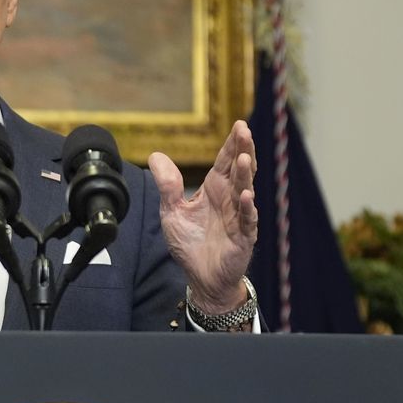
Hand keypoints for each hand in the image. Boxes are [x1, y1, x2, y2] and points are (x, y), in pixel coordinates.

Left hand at [148, 120, 257, 313]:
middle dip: (243, 150)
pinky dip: (247, 208)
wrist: (201, 278)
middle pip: (239, 170)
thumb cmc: (190, 244)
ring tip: (244, 158)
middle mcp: (229, 199)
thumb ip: (167, 185)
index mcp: (214, 190)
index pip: (224, 162)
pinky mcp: (243, 237)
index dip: (232, 144)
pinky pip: (247, 220)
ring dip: (246, 175)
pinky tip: (246, 196)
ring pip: (245, 191)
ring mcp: (239, 217)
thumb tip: (155, 155)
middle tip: (245, 131)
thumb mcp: (172, 211)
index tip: (239, 125)